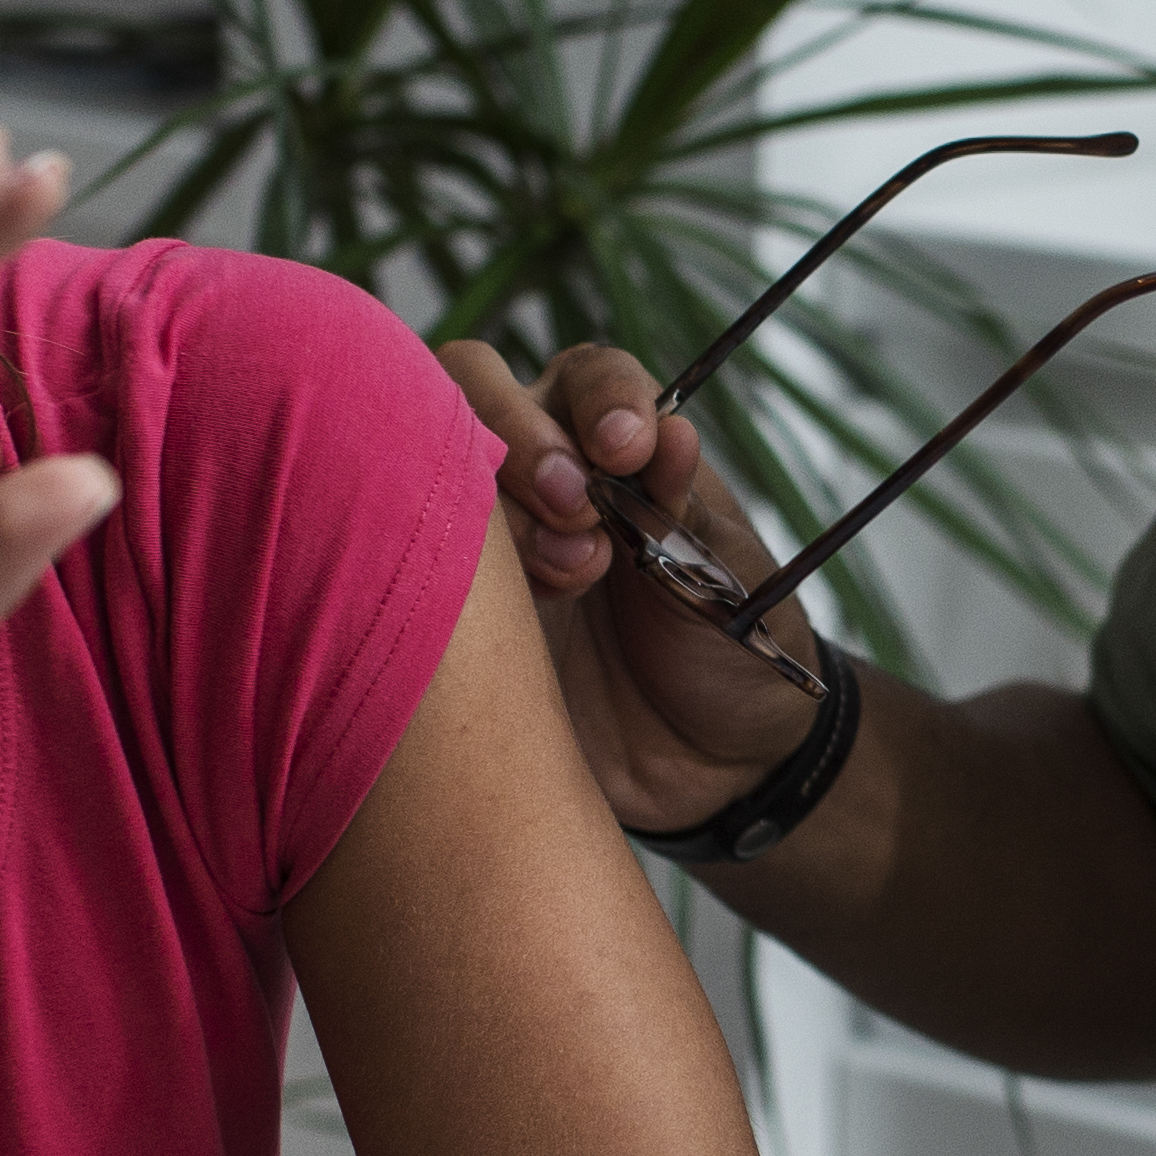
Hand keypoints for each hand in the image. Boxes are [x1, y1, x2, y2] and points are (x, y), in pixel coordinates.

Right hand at [441, 334, 845, 837]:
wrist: (713, 775)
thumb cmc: (737, 660)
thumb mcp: (732, 583)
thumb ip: (688, 512)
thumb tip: (672, 434)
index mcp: (621, 451)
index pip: (590, 379)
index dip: (600, 398)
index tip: (626, 449)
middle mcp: (542, 477)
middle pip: (479, 390)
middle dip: (523, 434)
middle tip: (576, 505)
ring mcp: (489, 541)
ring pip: (441, 468)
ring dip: (503, 509)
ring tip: (572, 575)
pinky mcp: (453, 612)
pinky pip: (419, 565)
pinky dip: (455, 573)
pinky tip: (505, 615)